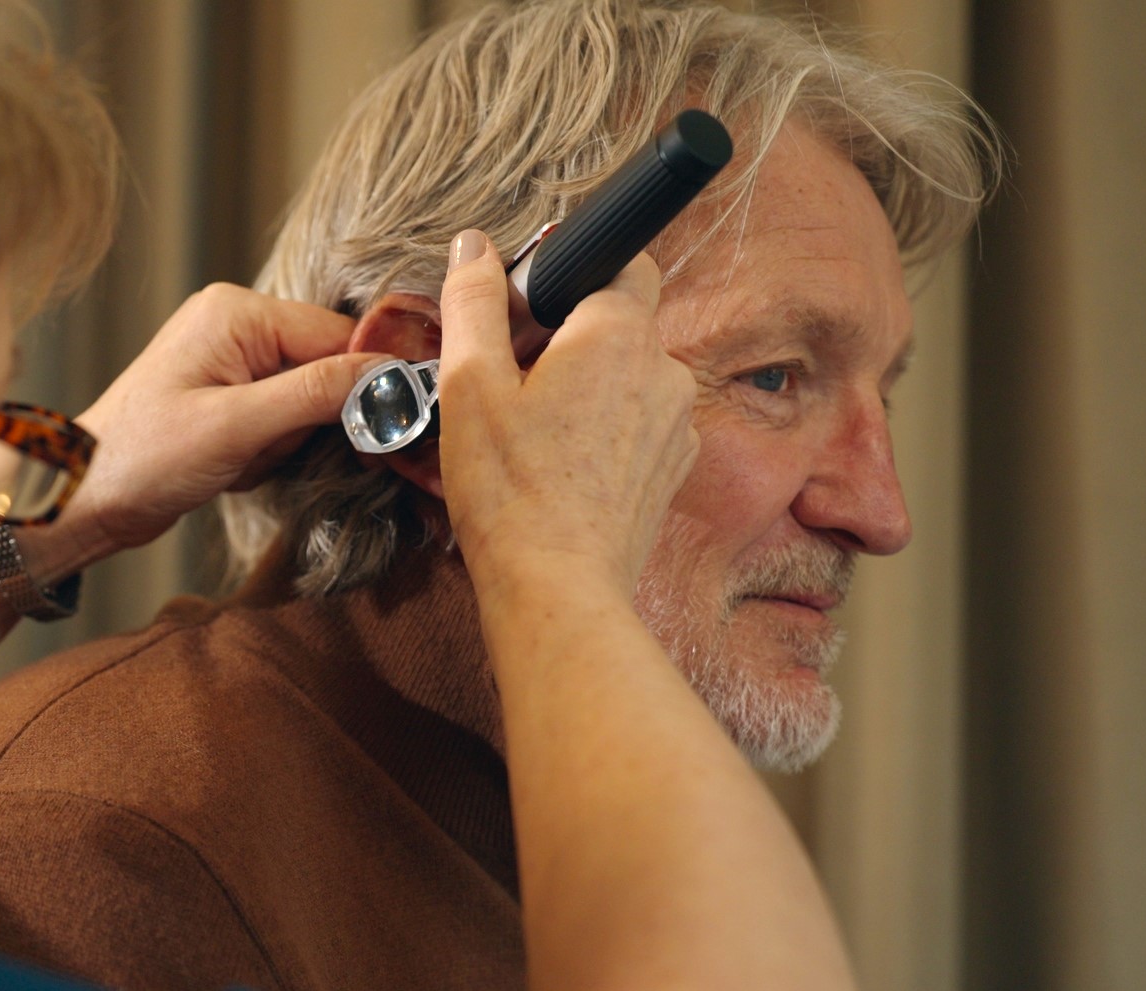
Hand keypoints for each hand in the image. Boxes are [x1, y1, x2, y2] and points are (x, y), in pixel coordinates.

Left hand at [63, 283, 380, 556]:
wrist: (86, 499)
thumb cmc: (143, 458)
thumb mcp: (235, 427)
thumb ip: (314, 395)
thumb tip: (388, 375)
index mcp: (238, 312)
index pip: (337, 333)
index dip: (364, 381)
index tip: (384, 427)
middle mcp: (238, 324)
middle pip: (326, 367)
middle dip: (311, 422)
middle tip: (266, 450)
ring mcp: (233, 360)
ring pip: (308, 401)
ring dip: (287, 442)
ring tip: (240, 459)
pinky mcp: (230, 395)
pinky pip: (283, 420)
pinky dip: (270, 450)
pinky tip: (233, 465)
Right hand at [435, 230, 698, 597]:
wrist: (556, 588)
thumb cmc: (510, 490)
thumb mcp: (468, 383)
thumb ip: (473, 301)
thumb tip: (474, 246)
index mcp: (619, 332)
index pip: (622, 259)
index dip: (568, 274)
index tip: (522, 312)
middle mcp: (665, 369)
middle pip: (618, 321)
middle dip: (567, 336)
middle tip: (510, 379)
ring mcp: (677, 423)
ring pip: (628, 375)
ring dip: (586, 386)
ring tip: (531, 432)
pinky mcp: (672, 468)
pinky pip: (638, 423)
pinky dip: (603, 430)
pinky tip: (557, 465)